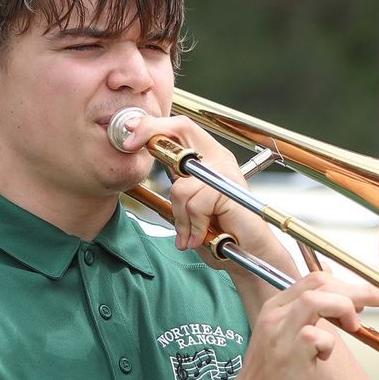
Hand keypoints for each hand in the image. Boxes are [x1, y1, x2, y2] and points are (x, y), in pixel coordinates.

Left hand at [117, 113, 295, 275]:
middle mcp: (219, 157)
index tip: (129, 132)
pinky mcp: (230, 190)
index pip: (179, 126)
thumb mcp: (189, 204)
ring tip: (191, 234)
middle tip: (129, 146)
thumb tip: (143, 164)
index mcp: (208, 156)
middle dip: (150, 135)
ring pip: (180, 187)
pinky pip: (196, 204)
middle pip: (180, 128)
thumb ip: (176, 183)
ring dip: (182, 218)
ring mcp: (225, 172)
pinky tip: (201, 237)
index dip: (152, 125)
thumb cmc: (220, 232)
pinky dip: (195, 226)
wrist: (250, 254)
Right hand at [219, 271, 378, 379]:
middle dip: (358, 290)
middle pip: (321, 282)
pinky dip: (330, 343)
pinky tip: (323, 358)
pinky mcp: (289, 354)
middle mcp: (276, 314)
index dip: (348, 284)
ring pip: (318, 298)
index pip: (316, 278)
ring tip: (354, 326)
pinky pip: (318, 335)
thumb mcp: (286, 338)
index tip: (370, 296)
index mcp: (276, 307)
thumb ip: (307, 316)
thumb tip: (335, 294)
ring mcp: (280, 332)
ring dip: (346, 307)